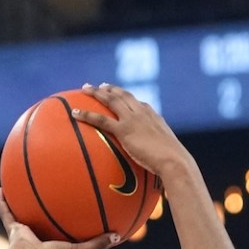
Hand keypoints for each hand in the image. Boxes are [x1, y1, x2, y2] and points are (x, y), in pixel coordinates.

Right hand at [0, 187, 117, 248]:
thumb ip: (98, 243)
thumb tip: (118, 236)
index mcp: (54, 241)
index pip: (62, 227)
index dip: (68, 219)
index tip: (74, 206)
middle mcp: (39, 235)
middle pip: (42, 216)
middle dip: (44, 205)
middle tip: (49, 188)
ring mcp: (25, 230)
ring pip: (22, 211)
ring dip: (21, 200)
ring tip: (21, 183)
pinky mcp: (13, 228)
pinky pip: (6, 211)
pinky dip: (2, 201)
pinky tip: (0, 188)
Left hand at [69, 83, 189, 188]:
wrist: (174, 160)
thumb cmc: (174, 163)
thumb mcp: (166, 152)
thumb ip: (157, 152)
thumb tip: (156, 163)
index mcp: (152, 115)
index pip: (135, 101)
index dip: (123, 95)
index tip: (115, 91)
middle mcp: (141, 112)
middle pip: (121, 95)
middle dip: (108, 88)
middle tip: (97, 86)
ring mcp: (132, 119)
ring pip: (110, 100)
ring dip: (95, 93)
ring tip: (84, 89)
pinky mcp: (124, 130)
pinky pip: (100, 119)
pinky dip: (86, 114)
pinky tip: (74, 113)